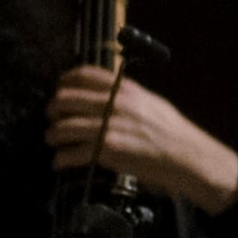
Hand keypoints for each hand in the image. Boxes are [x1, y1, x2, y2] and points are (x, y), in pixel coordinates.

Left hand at [44, 65, 237, 212]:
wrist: (186, 155)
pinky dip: (60, 159)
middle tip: (51, 118)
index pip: (85, 75)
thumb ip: (126, 95)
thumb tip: (107, 92)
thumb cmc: (171, 131)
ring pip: (62, 127)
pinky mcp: (107, 151)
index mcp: (125, 89)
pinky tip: (60, 162)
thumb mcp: (150, 102)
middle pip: (65, 99)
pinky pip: (71, 154)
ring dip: (51, 135)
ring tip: (53, 141)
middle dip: (52, 110)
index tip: (58, 88)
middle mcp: (114, 104)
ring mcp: (109, 127)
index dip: (65, 81)